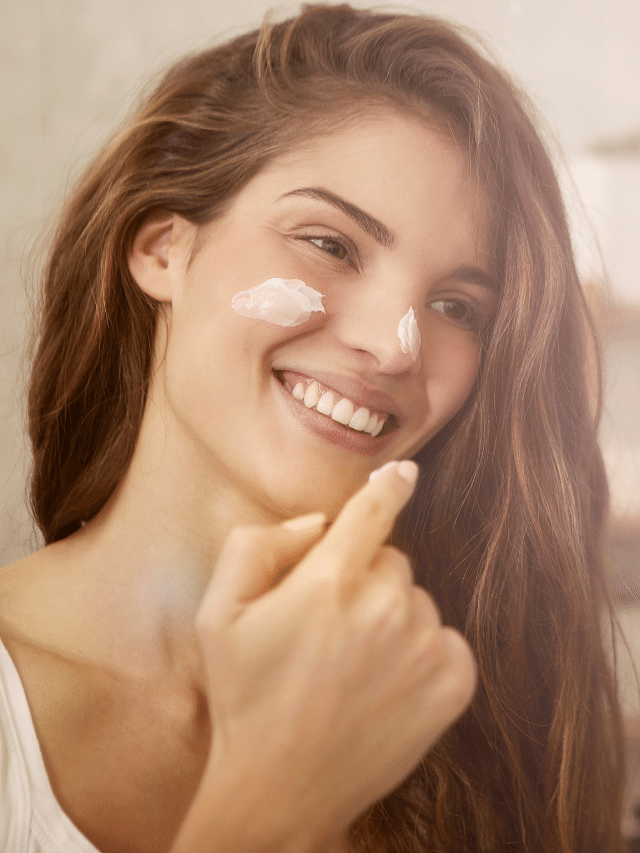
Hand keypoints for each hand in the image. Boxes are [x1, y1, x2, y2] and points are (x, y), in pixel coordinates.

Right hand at [177, 461, 475, 851]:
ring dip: (392, 617)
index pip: (371, 512)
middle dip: (364, 578)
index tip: (403, 472)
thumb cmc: (244, 697)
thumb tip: (316, 523)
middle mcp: (385, 608)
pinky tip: (384, 683)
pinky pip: (445, 638)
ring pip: (416, 599)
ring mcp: (424, 647)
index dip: (387, 486)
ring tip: (352, 664)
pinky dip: (420, 650)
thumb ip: (257, 546)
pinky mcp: (454, 683)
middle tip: (328, 627)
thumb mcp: (218, 614)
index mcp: (327, 583)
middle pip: (392, 559)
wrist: (281, 790)